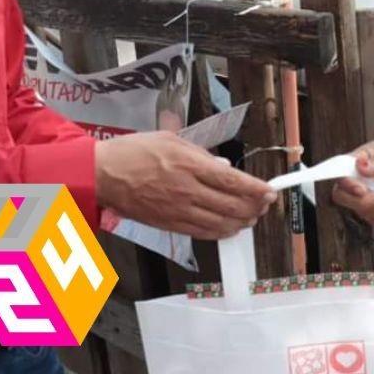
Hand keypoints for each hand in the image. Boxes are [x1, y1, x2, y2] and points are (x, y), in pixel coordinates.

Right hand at [95, 131, 276, 239]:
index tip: (270, 192)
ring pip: (221, 223)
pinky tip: (230, 228)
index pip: (233, 181)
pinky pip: (203, 233)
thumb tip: (223, 168)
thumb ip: (199, 154)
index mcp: (189, 165)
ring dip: (242, 222)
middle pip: (232, 205)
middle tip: (265, 204)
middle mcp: (187, 191)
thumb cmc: (133, 152)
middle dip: (255, 207)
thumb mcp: (170, 139)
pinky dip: (221, 232)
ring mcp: (179, 211)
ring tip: (251, 217)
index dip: (256, 190)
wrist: (102, 175)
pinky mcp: (170, 225)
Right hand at [331, 137, 373, 224]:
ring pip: (360, 210)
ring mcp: (366, 194)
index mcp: (359, 159)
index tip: (362, 190)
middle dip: (362, 202)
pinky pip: (373, 220)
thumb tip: (361, 165)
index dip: (347, 184)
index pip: (340, 173)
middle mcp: (358, 178)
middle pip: (342, 196)